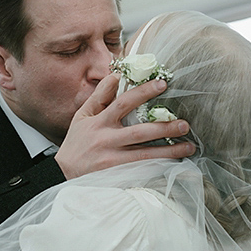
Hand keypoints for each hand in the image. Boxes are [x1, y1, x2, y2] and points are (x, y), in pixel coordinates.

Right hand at [55, 74, 195, 178]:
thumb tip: (116, 75)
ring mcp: (112, 161)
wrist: (62, 174)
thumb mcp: (82, 117)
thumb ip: (99, 97)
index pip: (123, 103)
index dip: (142, 92)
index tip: (162, 84)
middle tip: (185, 123)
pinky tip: (175, 165)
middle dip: (164, 127)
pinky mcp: (116, 176)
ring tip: (189, 146)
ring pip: (145, 155)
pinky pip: (142, 171)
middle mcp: (106, 141)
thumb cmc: (77, 143)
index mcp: (99, 123)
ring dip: (169, 151)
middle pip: (140, 132)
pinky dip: (159, 168)